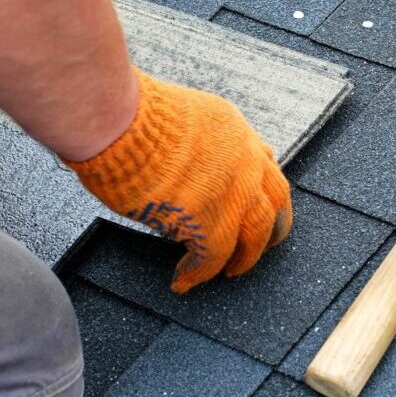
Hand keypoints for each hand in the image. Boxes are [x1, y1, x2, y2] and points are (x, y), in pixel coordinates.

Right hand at [67, 70, 291, 293]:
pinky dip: (197, 274)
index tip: (259, 205)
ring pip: (255, 235)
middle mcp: (246, 160)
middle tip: (262, 247)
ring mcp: (233, 192)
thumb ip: (195, 142)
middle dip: (271, 229)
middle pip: (276, 203)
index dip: (262, 190)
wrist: (119, 122)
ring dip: (244, 258)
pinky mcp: (210, 221)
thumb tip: (181, 164)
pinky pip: (212, 258)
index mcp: (235, 131)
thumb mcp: (180, 116)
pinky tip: (183, 280)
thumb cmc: (129, 115)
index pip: (265, 165)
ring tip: (231, 273)